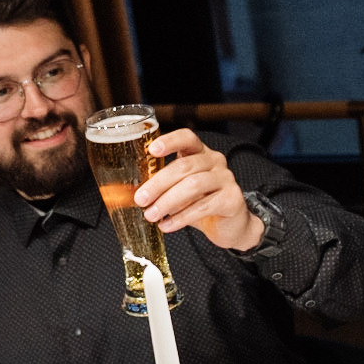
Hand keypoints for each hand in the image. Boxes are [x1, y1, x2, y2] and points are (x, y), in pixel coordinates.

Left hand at [136, 129, 260, 249]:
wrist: (231, 226)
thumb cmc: (202, 204)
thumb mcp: (180, 191)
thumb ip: (162, 187)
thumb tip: (131, 194)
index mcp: (200, 153)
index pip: (187, 138)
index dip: (169, 141)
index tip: (151, 150)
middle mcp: (215, 161)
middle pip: (184, 166)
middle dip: (158, 183)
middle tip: (141, 199)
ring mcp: (226, 179)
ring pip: (193, 185)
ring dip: (167, 202)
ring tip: (151, 215)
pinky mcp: (232, 199)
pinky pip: (203, 207)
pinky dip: (181, 218)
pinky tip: (167, 225)